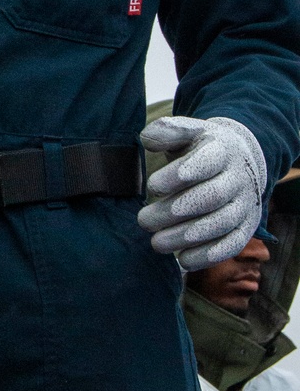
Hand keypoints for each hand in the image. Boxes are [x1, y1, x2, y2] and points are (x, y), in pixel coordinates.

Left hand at [137, 116, 266, 270]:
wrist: (239, 160)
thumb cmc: (200, 148)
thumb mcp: (186, 131)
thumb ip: (166, 131)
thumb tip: (147, 138)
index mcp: (222, 150)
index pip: (205, 162)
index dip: (179, 175)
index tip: (152, 185)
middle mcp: (238, 178)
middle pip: (210, 197)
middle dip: (175, 211)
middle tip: (144, 220)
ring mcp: (245, 204)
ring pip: (221, 223)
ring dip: (187, 237)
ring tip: (156, 243)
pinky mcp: (246, 227)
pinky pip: (232, 244)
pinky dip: (209, 255)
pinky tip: (183, 259)